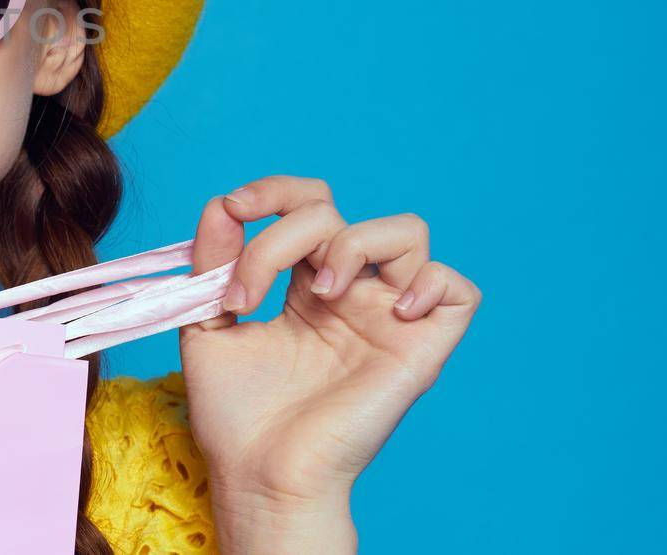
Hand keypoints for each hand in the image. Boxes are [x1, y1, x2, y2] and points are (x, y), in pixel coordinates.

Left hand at [178, 176, 480, 553]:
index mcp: (303, 286)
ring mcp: (386, 318)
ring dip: (354, 242)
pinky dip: (430, 283)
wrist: (258, 474)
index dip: (272, 192)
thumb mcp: (207, 324)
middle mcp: (349, 295)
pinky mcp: (419, 349)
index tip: (233, 210)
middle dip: (283, 231)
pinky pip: (459, 291)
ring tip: (321, 291)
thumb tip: (222, 205)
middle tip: (250, 286)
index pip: (306, 206)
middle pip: (336, 212)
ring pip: (409, 231)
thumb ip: (214, 262)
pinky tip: (387, 311)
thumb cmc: (235, 415)